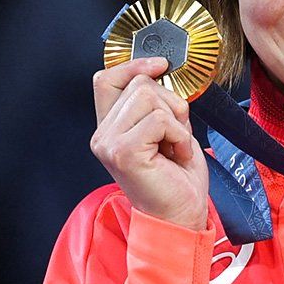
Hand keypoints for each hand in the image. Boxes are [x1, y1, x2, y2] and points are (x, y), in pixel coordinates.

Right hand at [91, 57, 208, 230]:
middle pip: (139, 84)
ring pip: (150, 97)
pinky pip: (161, 120)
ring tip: (175, 147)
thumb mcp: (170, 131)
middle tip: (175, 136)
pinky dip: (180, 136)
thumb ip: (159, 104)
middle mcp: (103, 135)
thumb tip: (163, 73)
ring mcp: (109, 143)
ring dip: (176, 121)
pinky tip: (177, 156)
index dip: (134, 65)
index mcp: (110, 128)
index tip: (162, 65)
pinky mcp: (124, 152)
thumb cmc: (177, 180)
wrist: (180, 217)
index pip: (106, 79)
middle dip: (170, 103)